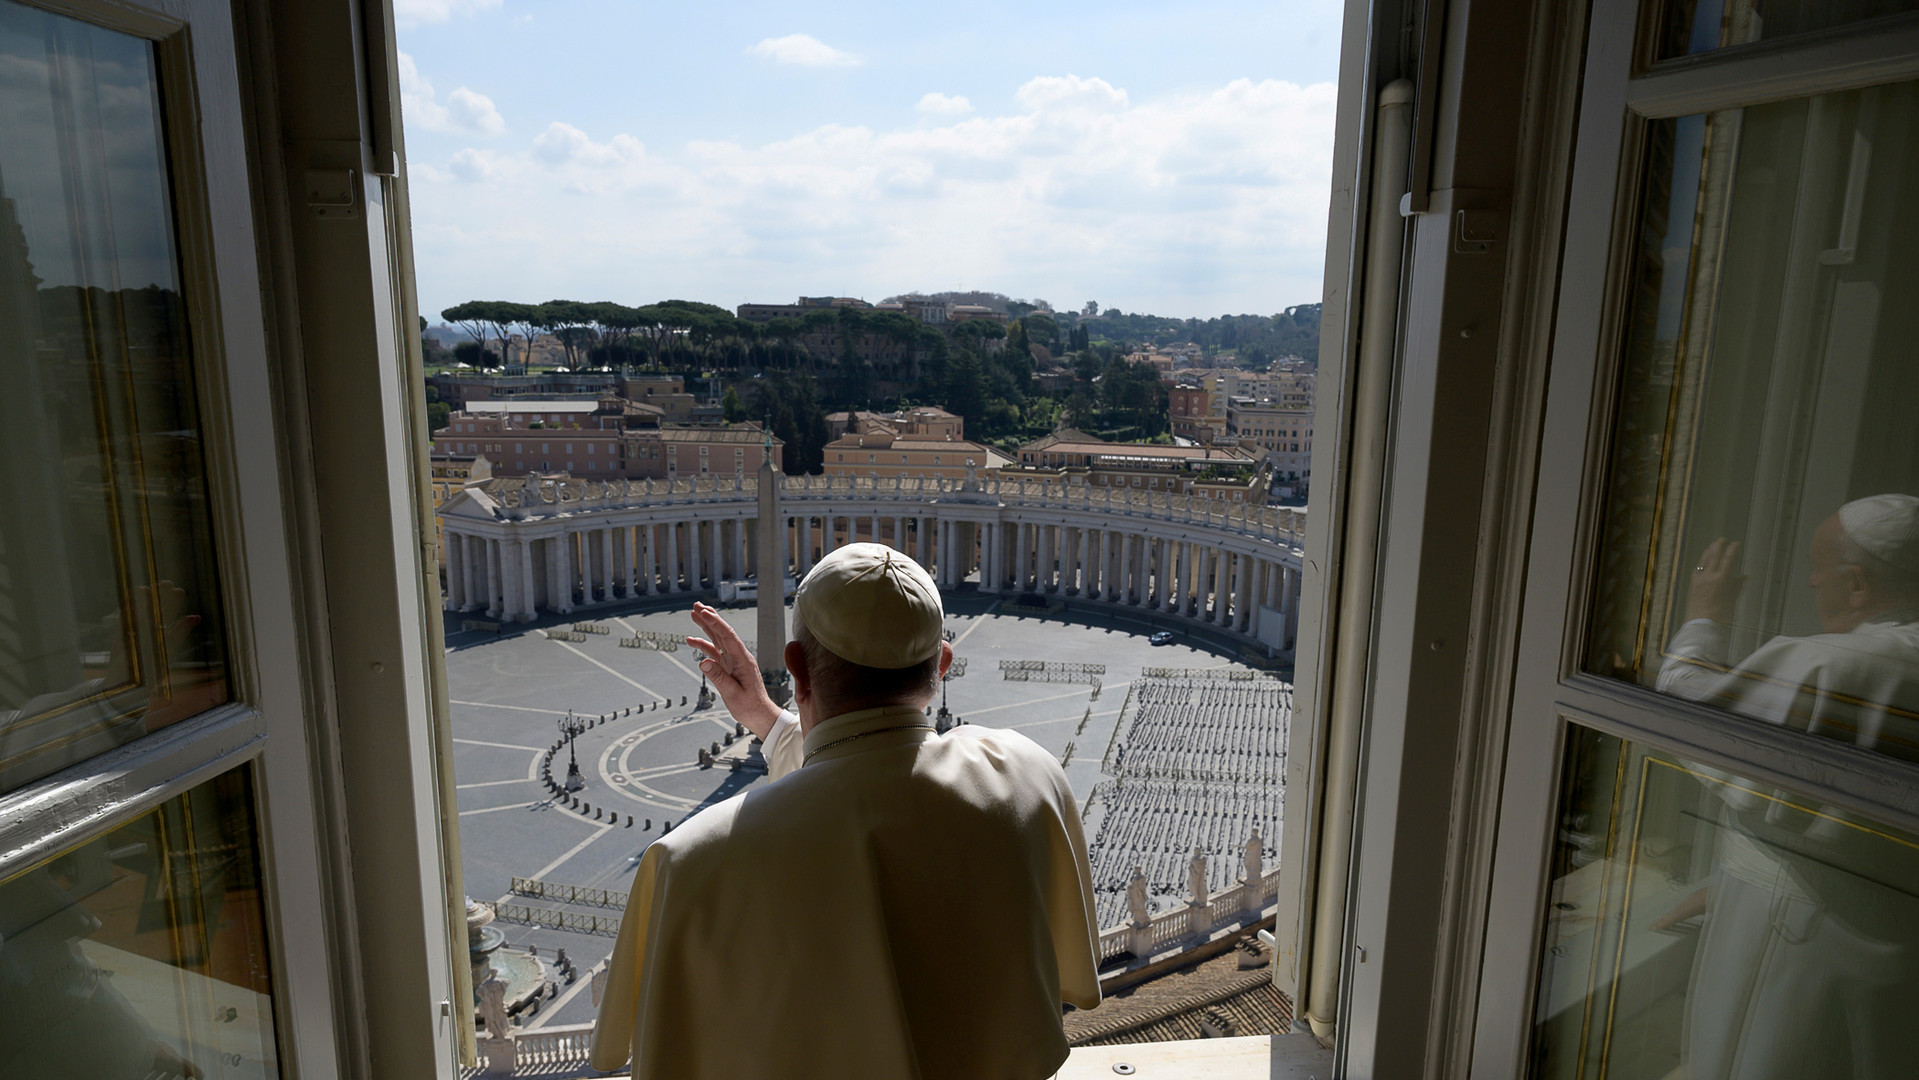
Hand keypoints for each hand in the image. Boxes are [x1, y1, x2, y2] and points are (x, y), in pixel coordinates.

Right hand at [686, 602, 781, 738]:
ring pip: (718, 639)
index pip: (728, 636)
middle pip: (723, 632)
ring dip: (706, 626)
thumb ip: (718, 677)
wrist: (760, 715)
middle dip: (710, 618)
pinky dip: (703, 645)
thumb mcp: (733, 694)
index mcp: (743, 660)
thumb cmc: (750, 707)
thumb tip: (703, 661)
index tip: (704, 611)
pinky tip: (692, 640)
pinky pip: (714, 652)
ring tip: (694, 614)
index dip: (716, 623)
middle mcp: (738, 657)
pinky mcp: (728, 667)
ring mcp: (733, 661)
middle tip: (697, 605)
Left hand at [1685, 538, 1744, 623]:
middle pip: (1713, 556)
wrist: (1702, 623)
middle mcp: (1708, 576)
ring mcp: (1699, 579)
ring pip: (1704, 561)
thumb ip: (1737, 586)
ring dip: (1708, 552)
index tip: (1735, 543)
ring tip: (1713, 546)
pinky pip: (1697, 568)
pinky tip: (1703, 561)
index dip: (1732, 550)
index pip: (1728, 560)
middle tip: (1722, 539)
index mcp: (1721, 579)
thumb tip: (1743, 576)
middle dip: (1718, 546)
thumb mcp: (1732, 599)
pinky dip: (1702, 562)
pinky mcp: (1692, 584)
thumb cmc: (1721, 614)